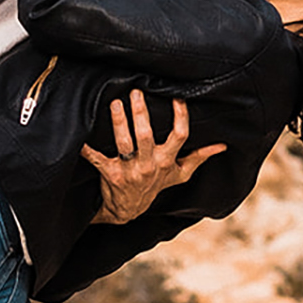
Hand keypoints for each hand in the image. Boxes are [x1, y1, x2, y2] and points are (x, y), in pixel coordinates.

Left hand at [82, 91, 226, 224]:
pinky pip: (97, 159)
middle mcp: (149, 164)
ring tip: (116, 103)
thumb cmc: (156, 186)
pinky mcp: (110, 173)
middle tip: (136, 92)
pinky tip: (80, 137)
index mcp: (167, 161)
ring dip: (119, 123)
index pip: (179, 136)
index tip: (177, 97)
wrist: (129, 210)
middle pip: (146, 136)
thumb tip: (222, 146)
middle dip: (141, 113)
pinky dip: (87, 149)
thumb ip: (198, 158)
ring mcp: (129, 170)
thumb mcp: (180, 174)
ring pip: (124, 143)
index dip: (180, 116)